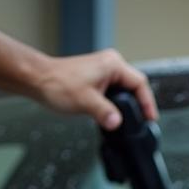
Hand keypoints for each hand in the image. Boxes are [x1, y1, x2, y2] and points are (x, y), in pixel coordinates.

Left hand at [32, 48, 156, 129]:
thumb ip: (105, 114)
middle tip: (143, 123)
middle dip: (140, 106)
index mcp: (112, 65)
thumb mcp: (86, 101)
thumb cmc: (56, 83)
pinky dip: (117, 106)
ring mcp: (102, 72)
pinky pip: (114, 94)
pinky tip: (115, 117)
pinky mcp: (96, 80)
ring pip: (125, 92)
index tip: (150, 119)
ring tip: (132, 122)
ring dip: (128, 107)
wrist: (37, 80)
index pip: (140, 84)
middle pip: (135, 87)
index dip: (148, 103)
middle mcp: (109, 65)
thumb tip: (117, 123)